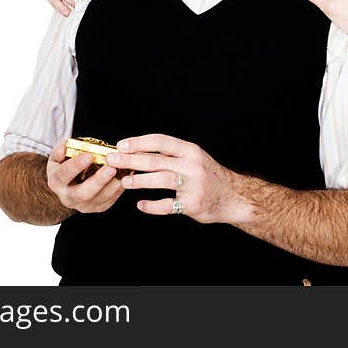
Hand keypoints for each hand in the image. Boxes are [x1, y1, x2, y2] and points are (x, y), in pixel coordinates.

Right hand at [46, 139, 124, 212]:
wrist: (69, 184)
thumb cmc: (65, 165)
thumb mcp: (59, 156)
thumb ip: (61, 150)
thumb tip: (65, 146)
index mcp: (56, 182)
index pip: (64, 175)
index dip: (75, 165)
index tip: (89, 155)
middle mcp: (69, 197)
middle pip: (83, 193)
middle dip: (98, 180)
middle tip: (111, 167)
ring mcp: (84, 205)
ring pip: (101, 198)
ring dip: (114, 183)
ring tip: (124, 168)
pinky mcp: (98, 207)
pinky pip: (111, 198)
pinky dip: (120, 185)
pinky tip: (128, 173)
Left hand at [106, 134, 247, 224]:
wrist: (233, 196)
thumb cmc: (208, 176)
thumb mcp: (194, 158)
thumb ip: (172, 156)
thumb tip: (138, 151)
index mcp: (190, 150)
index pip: (161, 141)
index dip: (139, 142)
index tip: (121, 144)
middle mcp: (192, 164)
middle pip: (157, 160)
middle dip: (132, 160)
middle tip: (114, 161)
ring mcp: (193, 185)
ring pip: (162, 179)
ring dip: (141, 180)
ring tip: (125, 181)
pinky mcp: (193, 204)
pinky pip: (168, 205)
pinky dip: (152, 206)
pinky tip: (140, 205)